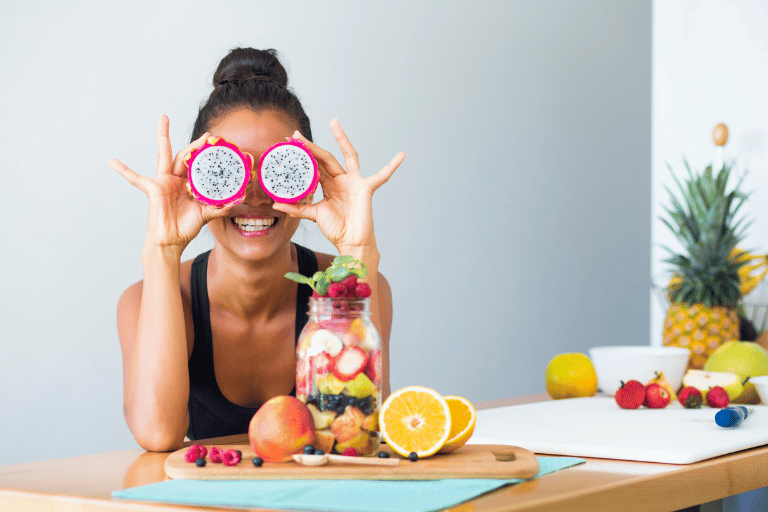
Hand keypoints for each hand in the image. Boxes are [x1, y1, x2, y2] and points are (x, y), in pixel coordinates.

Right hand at [109, 115, 235, 251]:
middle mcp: (177, 180)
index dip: (208, 156)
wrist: (171, 241)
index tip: (220, 146)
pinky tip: (112, 161)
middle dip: (196, 144)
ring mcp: (164, 182)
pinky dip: (123, 170)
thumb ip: (222, 205)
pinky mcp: (152, 188)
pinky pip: (135, 178)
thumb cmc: (186, 227)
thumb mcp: (207, 214)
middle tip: (208, 133)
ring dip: (163, 136)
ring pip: (165, 155)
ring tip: (163, 118)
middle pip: (186, 155)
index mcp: (189, 184)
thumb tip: (241, 198)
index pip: (200, 166)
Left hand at [273, 119, 405, 253]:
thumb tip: (276, 205)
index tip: (288, 143)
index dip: (302, 155)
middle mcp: (341, 180)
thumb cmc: (337, 229)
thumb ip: (297, 209)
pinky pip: (382, 176)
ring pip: (347, 156)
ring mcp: (354, 182)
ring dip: (341, 139)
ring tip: (334, 122)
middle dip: (311, 146)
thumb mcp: (314, 215)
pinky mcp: (366, 188)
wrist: (351, 242)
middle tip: (295, 134)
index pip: (314, 165)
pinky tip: (402, 156)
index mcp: (329, 185)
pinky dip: (392, 166)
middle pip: (325, 157)